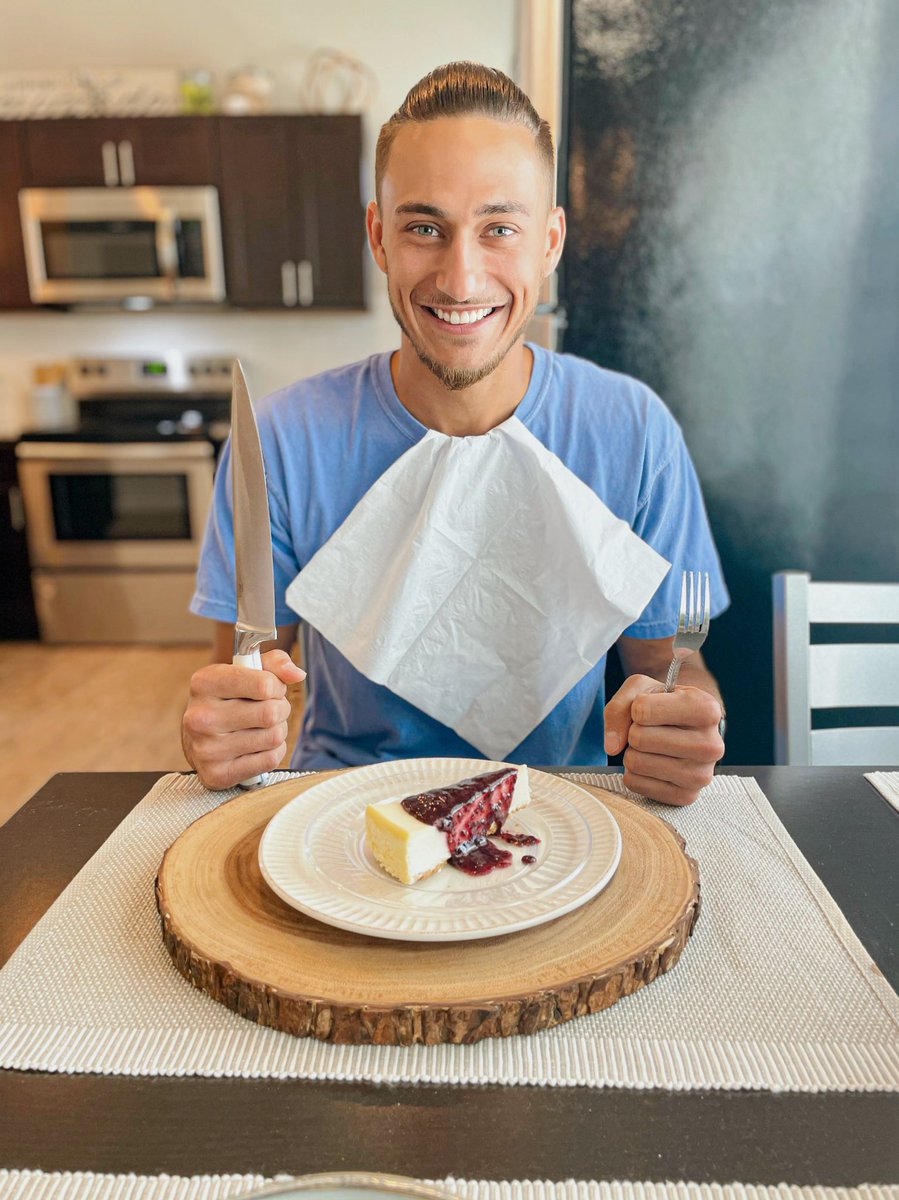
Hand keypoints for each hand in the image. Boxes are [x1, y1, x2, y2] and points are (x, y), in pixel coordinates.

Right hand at [182, 650, 305, 789]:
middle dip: (280, 709)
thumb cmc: (228, 699)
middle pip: (271, 713)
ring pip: (273, 737)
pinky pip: (270, 760)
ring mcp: (206, 749)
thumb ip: (275, 663)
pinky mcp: (217, 774)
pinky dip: (272, 752)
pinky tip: (257, 746)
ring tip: (261, 728)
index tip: (269, 689)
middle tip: (269, 710)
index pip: (264, 684)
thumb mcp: (246, 671)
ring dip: (277, 731)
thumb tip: (296, 674)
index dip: (276, 686)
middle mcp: (200, 717)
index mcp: (204, 683)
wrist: (200, 737)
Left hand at [603, 674, 723, 805]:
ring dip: (633, 753)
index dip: (636, 708)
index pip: (643, 711)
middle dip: (634, 732)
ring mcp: (701, 775)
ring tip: (651, 747)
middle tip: (651, 730)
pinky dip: (634, 773)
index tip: (650, 708)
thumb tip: (613, 746)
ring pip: (636, 762)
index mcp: (706, 709)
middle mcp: (711, 745)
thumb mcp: (642, 689)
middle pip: (639, 738)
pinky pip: (635, 783)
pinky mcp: (687, 796)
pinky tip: (652, 764)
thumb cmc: (664, 705)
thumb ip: (620, 707)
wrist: (686, 728)